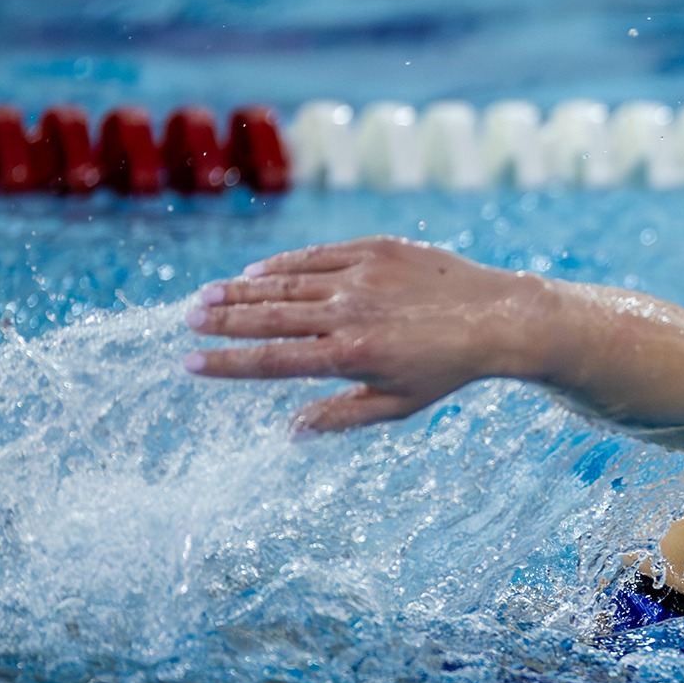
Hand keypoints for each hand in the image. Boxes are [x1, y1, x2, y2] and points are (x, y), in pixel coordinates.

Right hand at [185, 236, 547, 431]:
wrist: (496, 317)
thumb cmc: (445, 369)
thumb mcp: (397, 405)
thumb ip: (341, 416)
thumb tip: (289, 433)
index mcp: (352, 356)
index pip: (274, 361)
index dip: (227, 363)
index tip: (190, 364)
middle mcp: (350, 313)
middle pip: (270, 317)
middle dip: (222, 320)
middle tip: (186, 321)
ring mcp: (361, 277)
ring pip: (286, 282)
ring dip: (242, 290)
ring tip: (206, 296)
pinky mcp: (375, 249)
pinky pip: (316, 256)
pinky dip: (282, 265)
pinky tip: (255, 272)